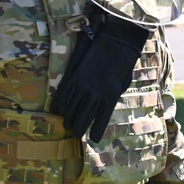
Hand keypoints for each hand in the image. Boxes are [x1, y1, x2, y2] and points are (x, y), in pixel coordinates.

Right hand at [52, 15, 148, 142]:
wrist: (114, 44)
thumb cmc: (121, 65)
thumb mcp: (121, 85)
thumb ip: (111, 98)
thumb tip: (102, 109)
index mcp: (110, 97)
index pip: (100, 121)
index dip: (96, 132)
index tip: (93, 139)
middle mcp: (96, 95)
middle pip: (83, 118)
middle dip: (78, 129)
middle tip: (76, 134)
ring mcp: (84, 86)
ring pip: (72, 109)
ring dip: (69, 119)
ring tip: (68, 125)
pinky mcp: (75, 77)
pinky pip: (66, 95)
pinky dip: (62, 105)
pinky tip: (61, 111)